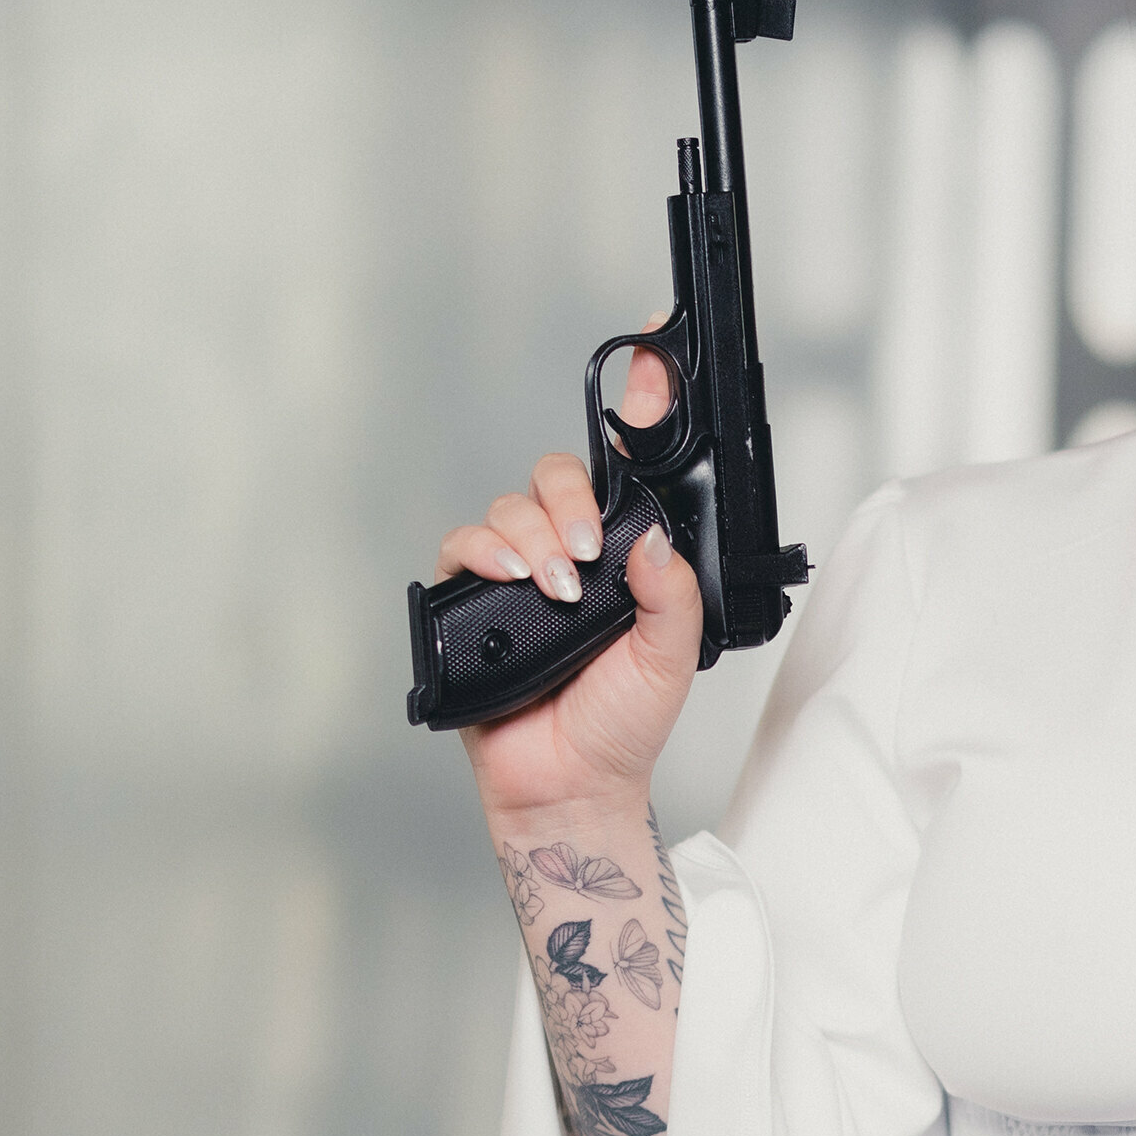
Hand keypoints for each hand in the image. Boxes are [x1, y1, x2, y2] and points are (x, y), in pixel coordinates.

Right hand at [430, 344, 702, 823]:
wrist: (572, 781)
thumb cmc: (621, 723)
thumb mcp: (673, 653)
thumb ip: (672, 590)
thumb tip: (652, 536)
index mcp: (623, 554)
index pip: (627, 467)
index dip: (639, 404)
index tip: (652, 353)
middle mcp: (569, 551)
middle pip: (556, 475)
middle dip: (571, 502)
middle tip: (589, 555)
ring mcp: (519, 570)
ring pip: (511, 506)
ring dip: (535, 536)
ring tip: (559, 588)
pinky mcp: (473, 597)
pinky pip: (463, 545)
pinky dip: (486, 550)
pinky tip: (511, 575)